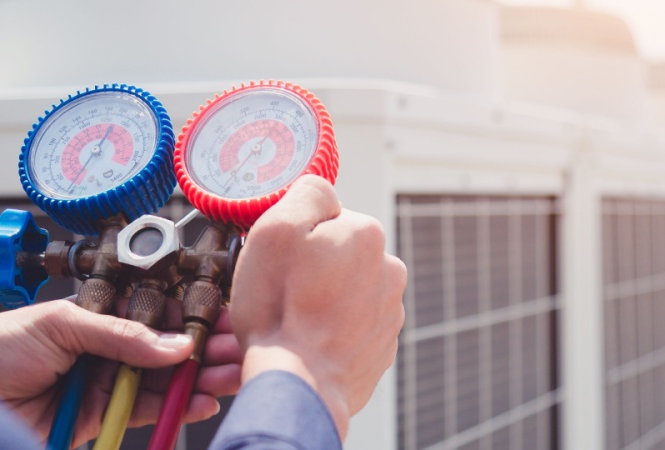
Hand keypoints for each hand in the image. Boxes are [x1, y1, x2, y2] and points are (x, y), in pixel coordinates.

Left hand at [0, 297, 242, 444]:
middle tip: (238, 349)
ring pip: (165, 382)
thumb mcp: (58, 324)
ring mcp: (105, 384)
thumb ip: (118, 334)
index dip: (191, 318)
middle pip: (168, 350)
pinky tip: (201, 401)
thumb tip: (170, 345)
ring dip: (200, 379)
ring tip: (229, 375)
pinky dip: (176, 408)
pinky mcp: (100, 418)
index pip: (156, 315)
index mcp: (97, 316)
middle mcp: (106, 349)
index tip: (223, 319)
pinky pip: (147, 412)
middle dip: (206, 349)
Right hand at [230, 175, 407, 438]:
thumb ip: (306, 194)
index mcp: (366, 234)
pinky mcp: (382, 348)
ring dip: (322, 300)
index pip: (325, 216)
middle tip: (280, 293)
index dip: (295, 237)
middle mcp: (389, 269)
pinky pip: (351, 327)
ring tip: (293, 323)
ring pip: (345, 291)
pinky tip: (308, 343)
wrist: (300, 387)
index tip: (279, 261)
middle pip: (338, 254)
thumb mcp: (275, 231)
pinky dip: (331, 331)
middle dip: (312, 269)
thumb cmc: (280, 312)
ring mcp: (389, 312)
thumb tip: (321, 191)